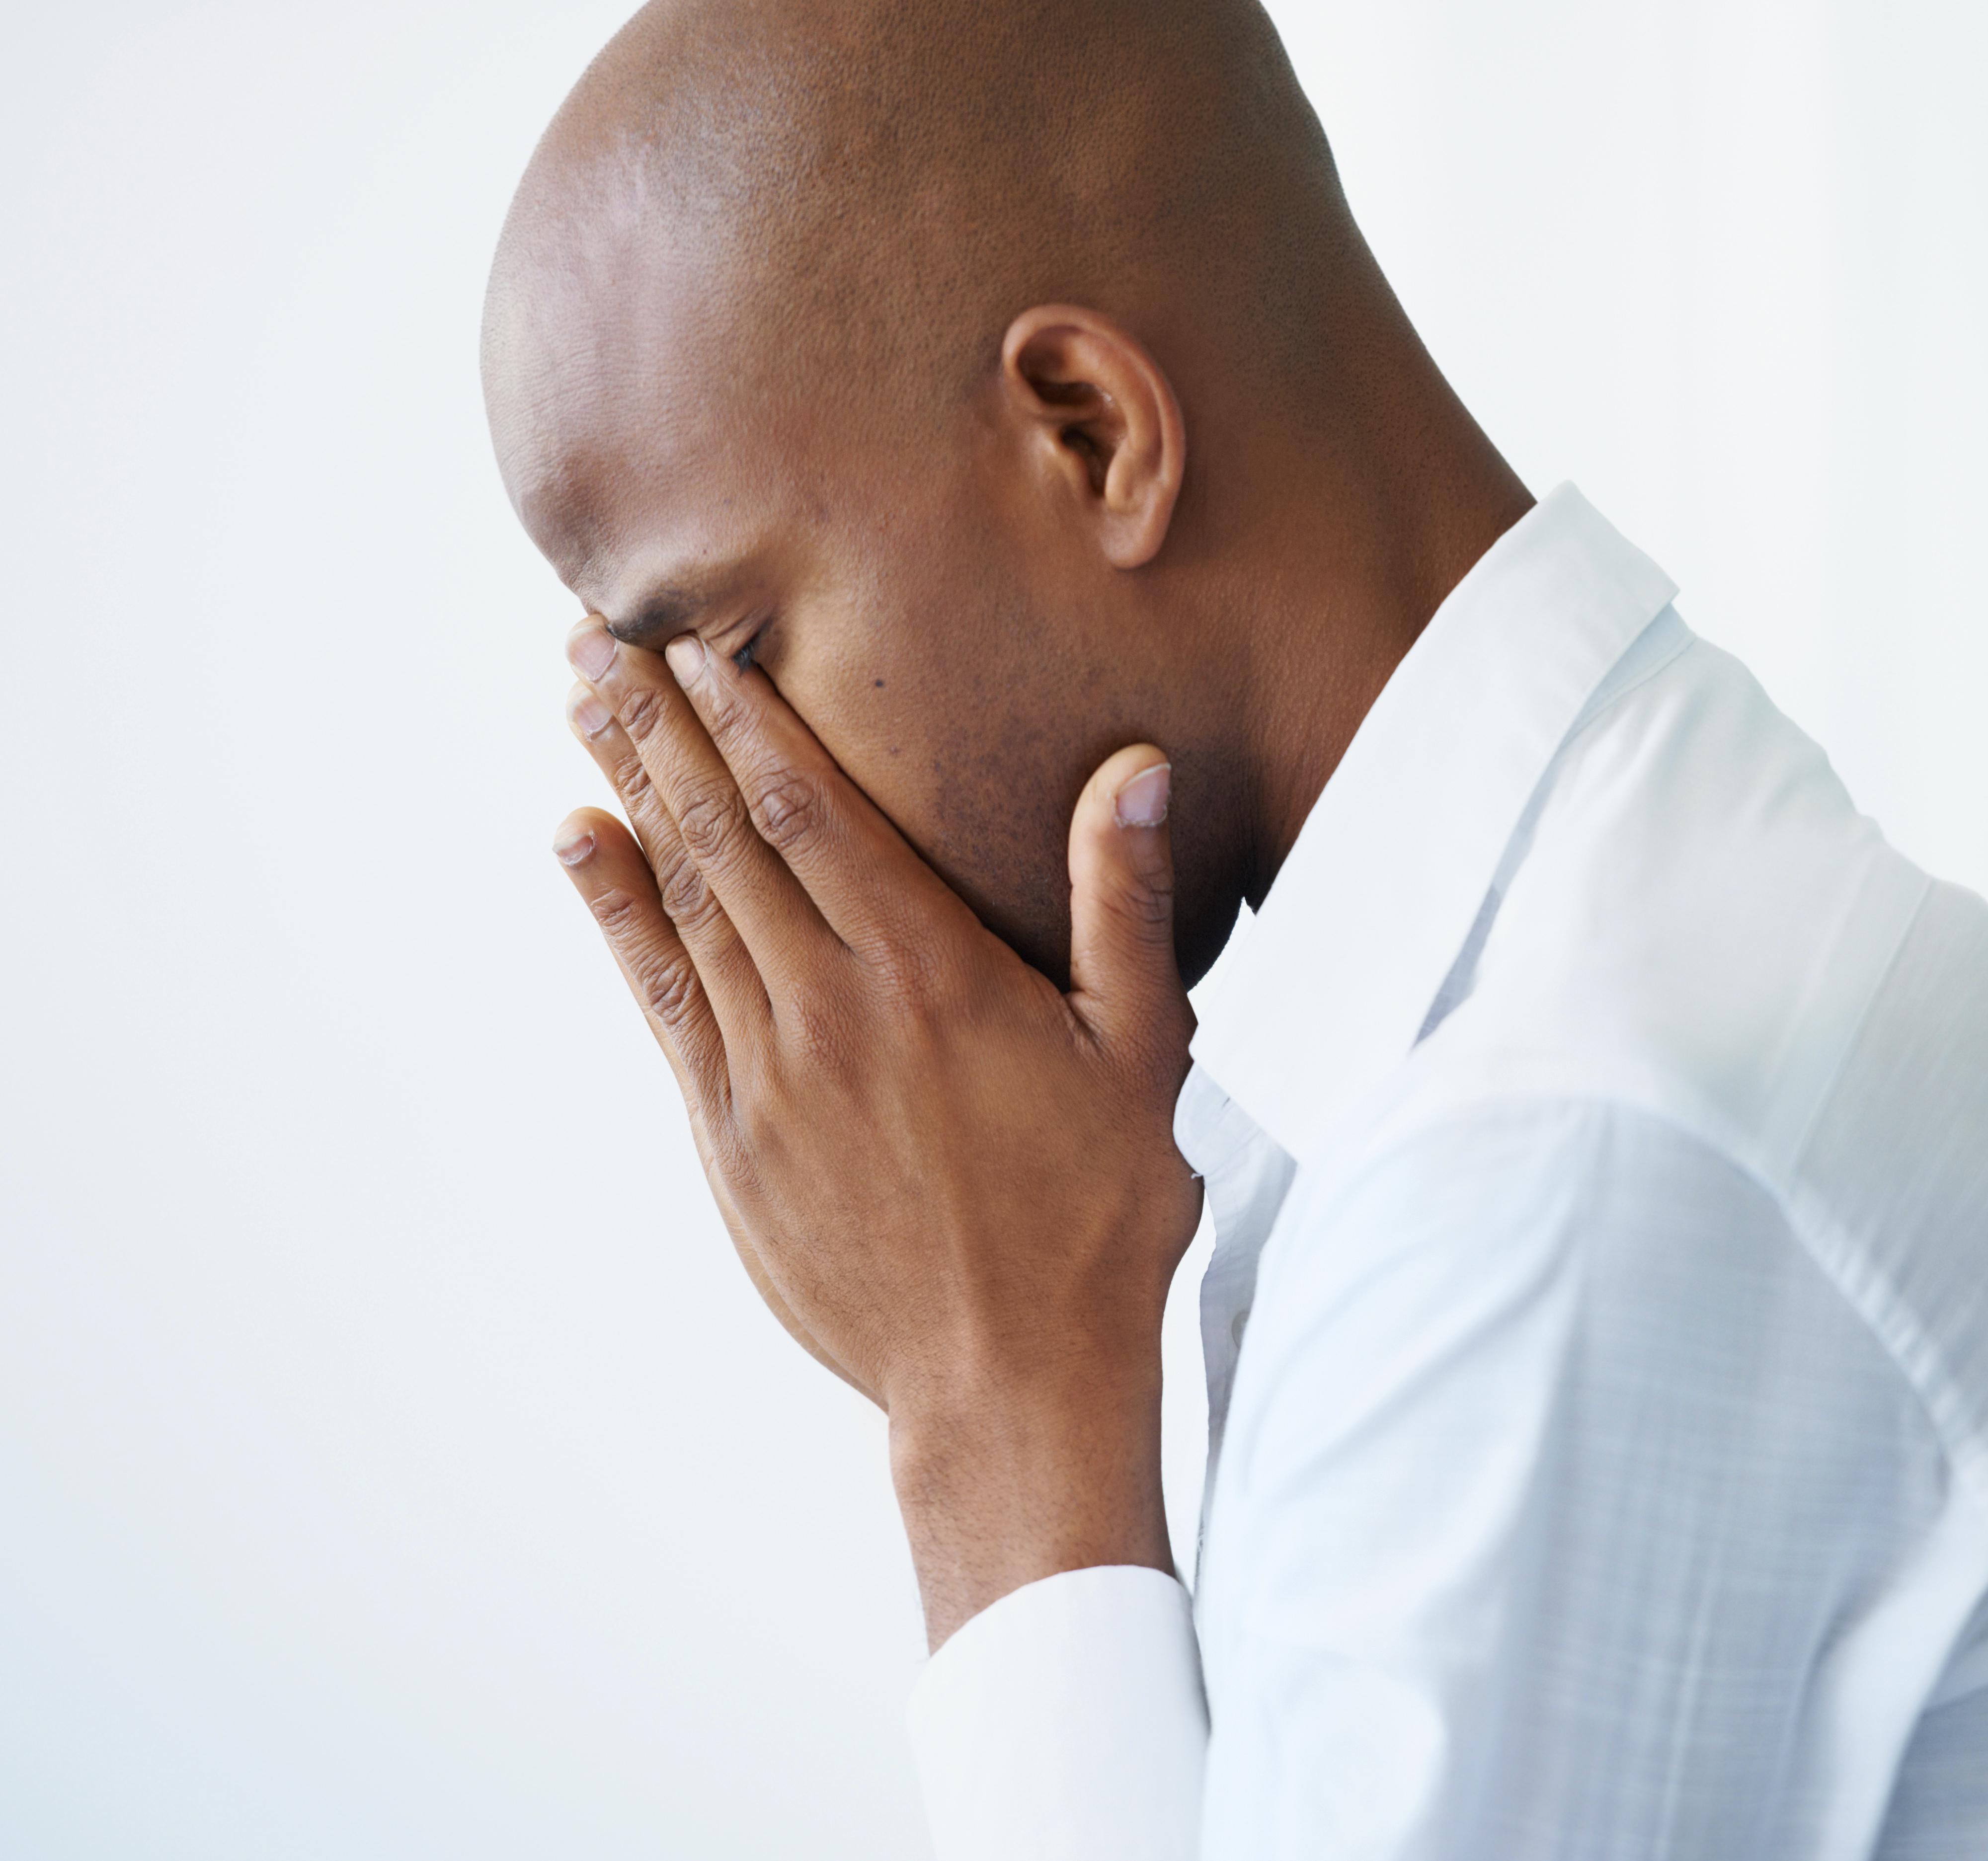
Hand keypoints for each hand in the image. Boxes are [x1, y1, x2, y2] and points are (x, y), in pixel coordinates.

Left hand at [552, 617, 1201, 1645]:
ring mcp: (769, 1076)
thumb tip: (1137, 772)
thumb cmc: (1099, 1219)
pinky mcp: (732, 1139)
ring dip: (626, 788)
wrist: (1011, 1383)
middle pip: (726, 836)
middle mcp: (834, 1009)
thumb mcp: (1145, 1056)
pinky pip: (658, 998)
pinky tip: (579, 842)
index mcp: (935, 976)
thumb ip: (1126, 908)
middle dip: (659, 725)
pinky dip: (614, 912)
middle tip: (594, 633)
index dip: (751, 721)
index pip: (817, 815)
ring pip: (681, 899)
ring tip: (578, 699)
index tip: (699, 639)